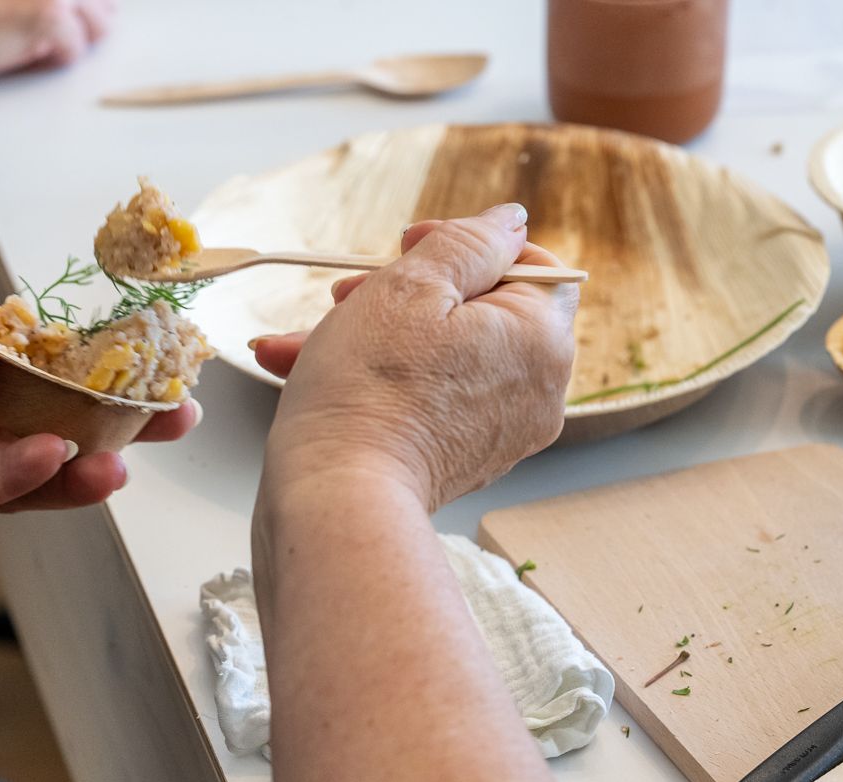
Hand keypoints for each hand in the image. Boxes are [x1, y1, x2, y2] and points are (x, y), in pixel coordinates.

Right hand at [0, 0, 114, 78]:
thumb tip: (78, 15)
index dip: (84, 6)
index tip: (62, 17)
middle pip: (108, 5)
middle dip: (84, 22)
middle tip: (40, 32)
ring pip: (100, 28)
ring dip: (70, 41)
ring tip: (26, 40)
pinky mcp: (50, 16)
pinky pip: (75, 51)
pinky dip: (50, 61)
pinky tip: (18, 52)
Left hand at [0, 301, 196, 588]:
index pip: (19, 349)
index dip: (74, 348)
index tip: (132, 341)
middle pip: (44, 406)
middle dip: (106, 406)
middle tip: (171, 404)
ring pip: (31, 456)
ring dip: (83, 452)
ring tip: (131, 447)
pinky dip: (25, 478)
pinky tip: (57, 460)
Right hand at [255, 204, 579, 511]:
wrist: (337, 499)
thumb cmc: (368, 390)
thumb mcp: (410, 286)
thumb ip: (468, 242)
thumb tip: (510, 221)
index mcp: (540, 338)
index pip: (531, 265)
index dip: (467, 244)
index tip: (409, 246)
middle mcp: (536, 389)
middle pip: (476, 310)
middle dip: (400, 292)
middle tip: (347, 293)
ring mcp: (499, 431)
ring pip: (439, 355)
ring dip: (370, 336)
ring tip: (302, 339)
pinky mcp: (459, 461)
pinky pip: (424, 399)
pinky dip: (376, 381)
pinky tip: (304, 370)